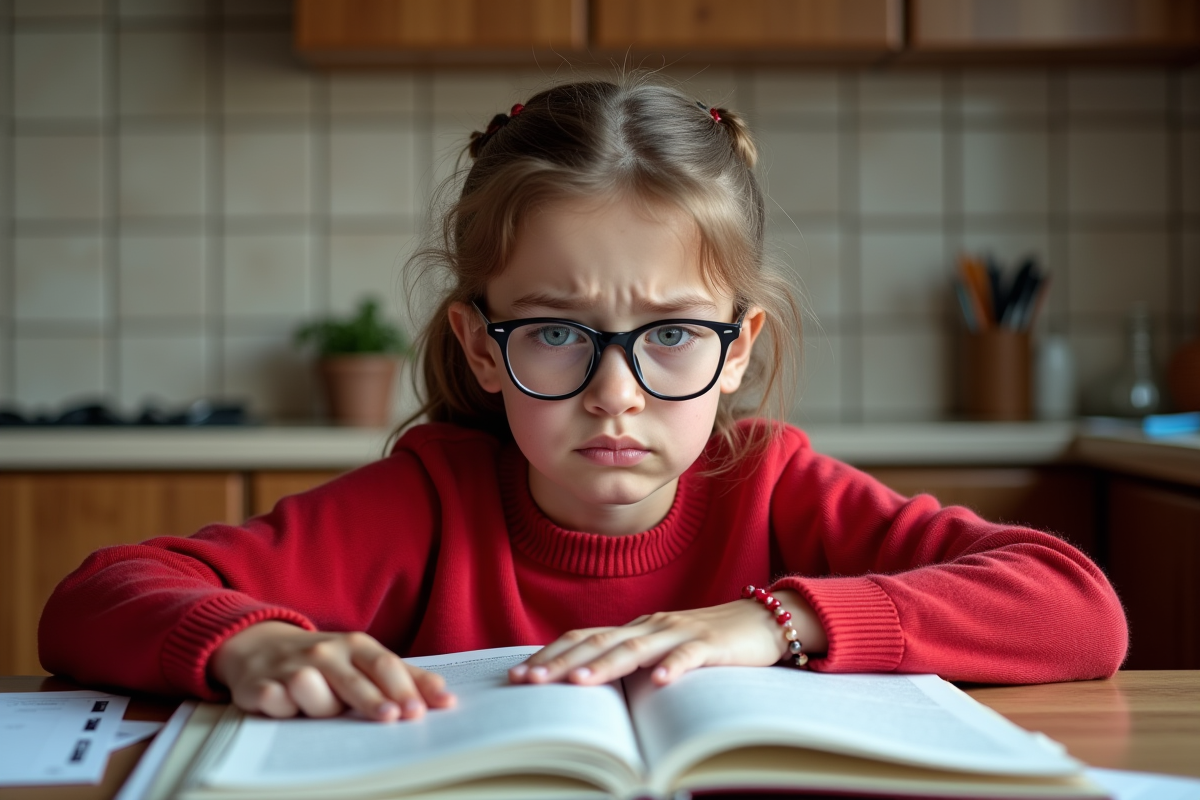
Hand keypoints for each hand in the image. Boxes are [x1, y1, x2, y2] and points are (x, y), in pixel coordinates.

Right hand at [209, 621, 455, 721]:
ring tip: (325, 711)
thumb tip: (445, 699)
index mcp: (355, 646)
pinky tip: (283, 708)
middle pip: (354, 679)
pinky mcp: (260, 683)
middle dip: (375, 700)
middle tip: (394, 718)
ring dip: (321, 706)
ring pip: (311, 688)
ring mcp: (291, 666)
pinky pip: (273, 699)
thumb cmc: (326, 661)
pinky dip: (278, 706)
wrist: (260, 645)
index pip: (385, 665)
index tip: (421, 710)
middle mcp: (325, 653)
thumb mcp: (363, 661)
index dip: (403, 687)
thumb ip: (403, 679)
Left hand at [508, 590, 825, 687]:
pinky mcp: (713, 644)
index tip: (518, 676)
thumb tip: (587, 686)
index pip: (584, 638)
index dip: (550, 655)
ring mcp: (680, 632)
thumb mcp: (661, 651)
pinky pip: (691, 655)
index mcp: (635, 628)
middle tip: (529, 682)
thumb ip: (631, 662)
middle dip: (561, 663)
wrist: (762, 621)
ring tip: (579, 682)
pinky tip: (660, 683)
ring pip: (637, 648)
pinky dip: (675, 667)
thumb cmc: (708, 641)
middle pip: (599, 642)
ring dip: (606, 666)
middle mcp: (651, 626)